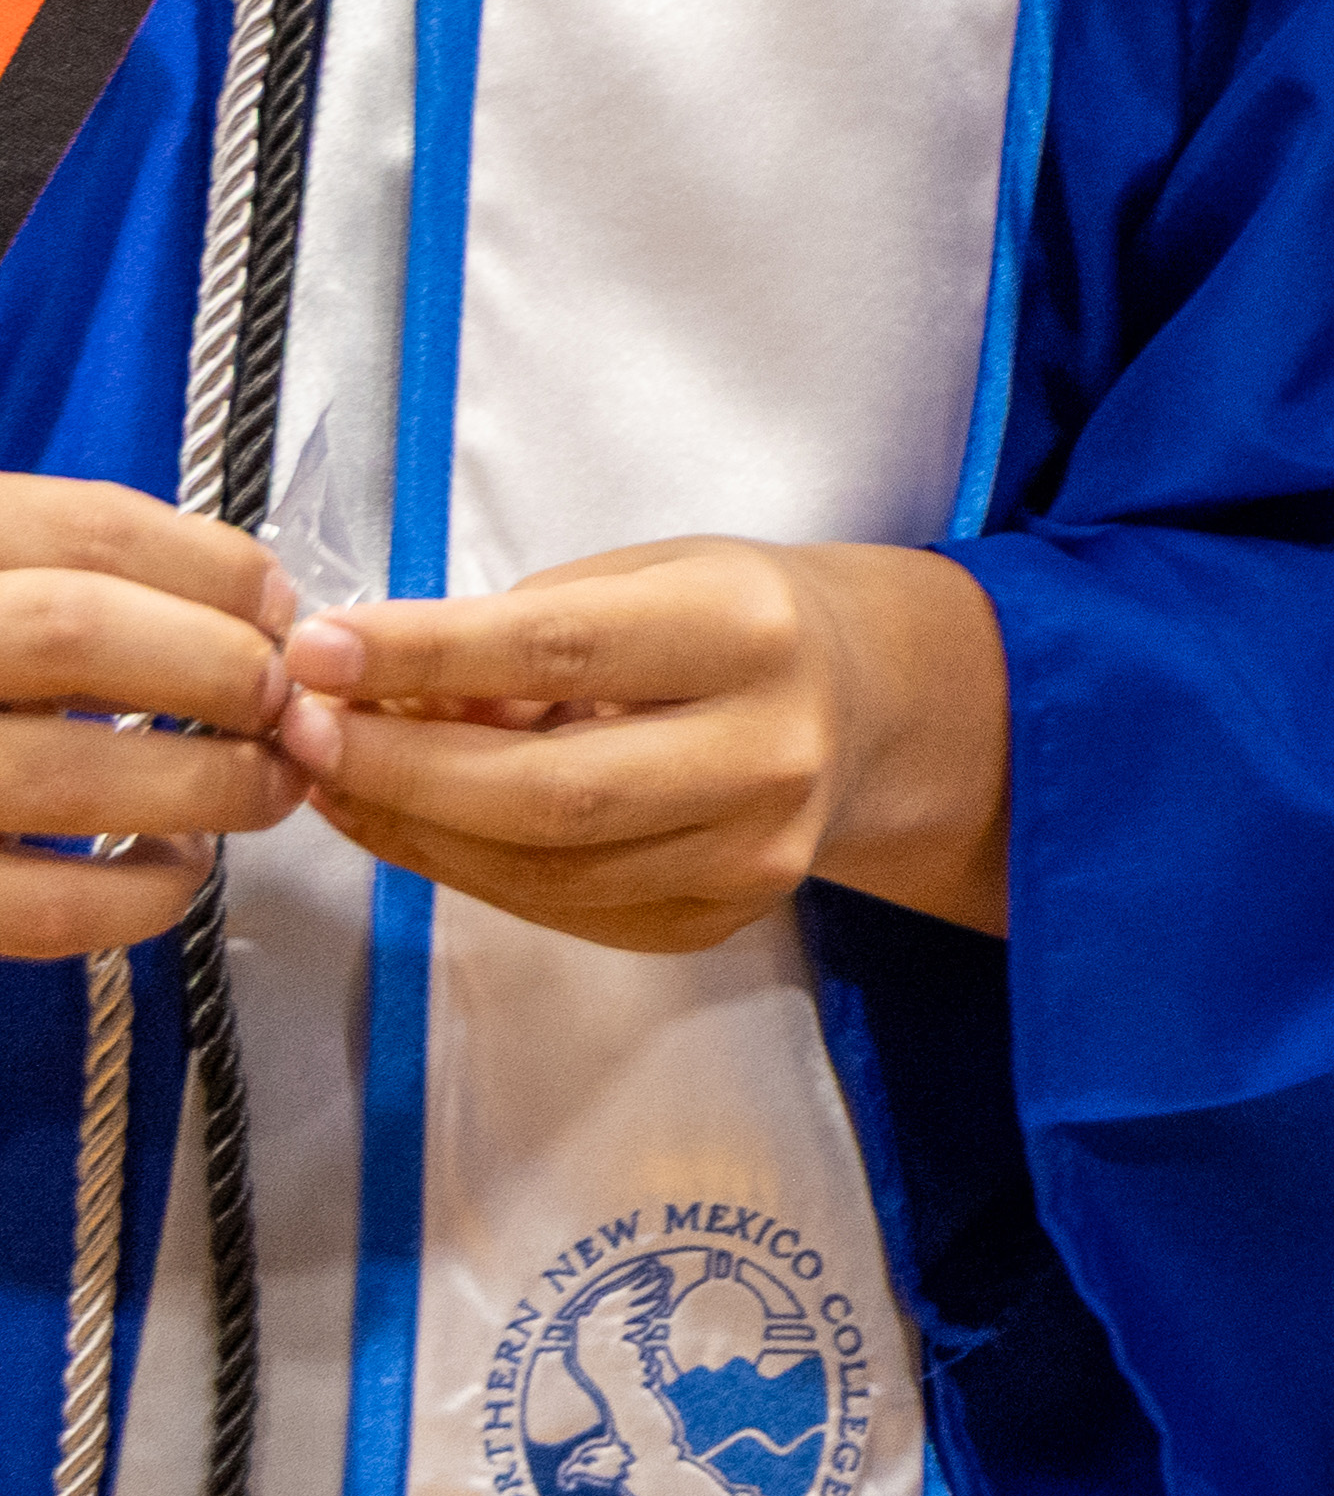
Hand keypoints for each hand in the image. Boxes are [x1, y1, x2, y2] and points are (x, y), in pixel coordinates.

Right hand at [0, 481, 298, 957]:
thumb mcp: (12, 587)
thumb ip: (96, 577)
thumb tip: (263, 610)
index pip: (87, 532)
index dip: (219, 569)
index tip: (283, 611)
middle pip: (75, 635)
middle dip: (221, 666)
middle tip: (286, 703)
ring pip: (70, 773)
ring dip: (212, 783)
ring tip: (264, 786)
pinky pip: (49, 908)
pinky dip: (145, 891)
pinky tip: (175, 863)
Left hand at [278, 538, 1010, 950]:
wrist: (867, 703)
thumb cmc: (731, 620)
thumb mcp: (643, 577)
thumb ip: (518, 634)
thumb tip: (372, 695)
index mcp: (751, 631)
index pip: (560, 650)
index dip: (423, 655)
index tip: (313, 652)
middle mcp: (769, 751)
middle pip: (545, 794)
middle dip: (398, 770)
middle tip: (305, 737)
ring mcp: (754, 852)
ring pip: (540, 871)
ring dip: (414, 829)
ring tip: (343, 779)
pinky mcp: (724, 918)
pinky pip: (563, 910)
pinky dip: (469, 869)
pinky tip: (418, 823)